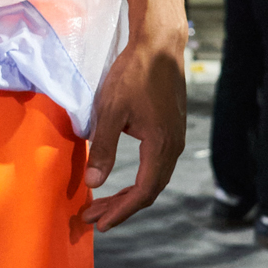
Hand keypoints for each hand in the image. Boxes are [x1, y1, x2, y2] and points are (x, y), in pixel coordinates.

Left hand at [77, 28, 187, 233]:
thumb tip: (93, 183)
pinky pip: (155, 165)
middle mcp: (173, 146)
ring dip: (128, 195)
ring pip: (153, 178)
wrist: (159, 45)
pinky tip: (120, 179)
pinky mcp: (170, 130)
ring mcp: (174, 138)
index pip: (143, 192)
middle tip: (93, 217)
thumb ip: (103, 148)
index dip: (121, 211)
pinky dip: (137, 179)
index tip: (100, 223)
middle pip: (149, 190)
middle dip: (121, 207)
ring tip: (102, 204)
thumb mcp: (111, 111)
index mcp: (161, 146)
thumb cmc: (134, 74)